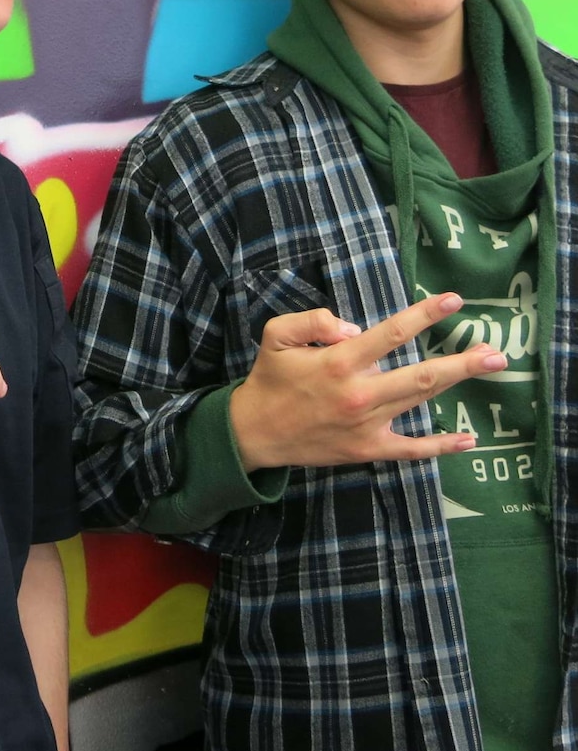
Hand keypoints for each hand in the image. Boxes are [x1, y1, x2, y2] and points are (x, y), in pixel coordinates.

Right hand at [229, 292, 505, 470]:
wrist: (254, 433)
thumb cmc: (269, 379)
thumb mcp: (276, 335)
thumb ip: (312, 320)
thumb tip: (353, 327)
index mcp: (339, 363)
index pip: (390, 333)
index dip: (424, 315)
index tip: (452, 301)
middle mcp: (359, 394)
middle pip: (421, 375)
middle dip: (462, 362)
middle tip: (496, 352)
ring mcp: (367, 425)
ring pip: (420, 401)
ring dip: (458, 383)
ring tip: (491, 366)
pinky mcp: (367, 449)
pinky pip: (410, 449)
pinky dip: (440, 446)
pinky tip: (467, 440)